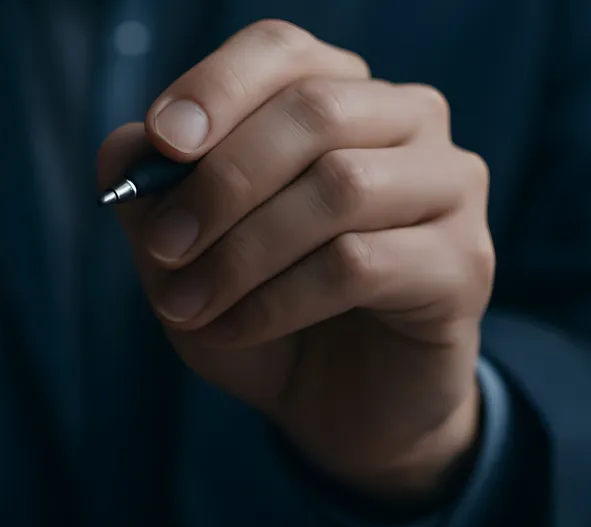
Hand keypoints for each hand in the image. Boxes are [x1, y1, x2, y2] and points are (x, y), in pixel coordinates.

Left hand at [99, 20, 494, 506]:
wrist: (344, 411)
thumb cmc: (266, 312)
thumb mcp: (185, 258)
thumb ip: (153, 197)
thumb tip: (125, 147)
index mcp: (338, 93)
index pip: (282, 51)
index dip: (219, 86)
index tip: (163, 141)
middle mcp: (407, 120)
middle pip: (314, 111)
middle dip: (221, 183)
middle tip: (163, 250)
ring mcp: (449, 185)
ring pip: (340, 186)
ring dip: (244, 251)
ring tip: (188, 307)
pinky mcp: (465, 262)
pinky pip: (360, 264)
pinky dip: (278, 300)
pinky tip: (237, 330)